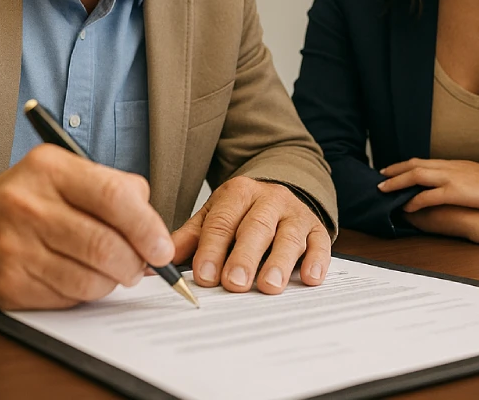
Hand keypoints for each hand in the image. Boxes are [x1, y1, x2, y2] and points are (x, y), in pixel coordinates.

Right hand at [0, 145, 173, 309]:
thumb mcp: (63, 173)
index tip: (161, 247)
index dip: (148, 227)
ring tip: (111, 271)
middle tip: (142, 265)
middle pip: (105, 245)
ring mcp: (13, 246)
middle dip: (135, 263)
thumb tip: (153, 229)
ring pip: (90, 278)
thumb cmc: (26, 199)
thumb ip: (113, 188)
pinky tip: (78, 276)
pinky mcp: (7, 283)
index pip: (114, 197)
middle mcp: (27, 205)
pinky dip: (84, 293)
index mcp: (49, 168)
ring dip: (112, 281)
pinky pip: (68, 297)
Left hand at [171, 176, 330, 294]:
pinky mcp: (317, 228)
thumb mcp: (214, 217)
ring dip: (279, 262)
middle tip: (234, 283)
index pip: (222, 222)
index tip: (204, 275)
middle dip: (244, 257)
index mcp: (238, 194)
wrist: (279, 194)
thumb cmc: (242, 214)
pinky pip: (320, 243)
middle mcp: (269, 199)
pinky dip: (317, 261)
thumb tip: (159, 261)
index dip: (212, 249)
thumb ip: (190, 239)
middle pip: (256, 228)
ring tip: (269, 285)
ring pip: (288, 236)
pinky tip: (310, 278)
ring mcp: (295, 213)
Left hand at [378, 158, 478, 213]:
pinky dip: (414, 200)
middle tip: (379, 177)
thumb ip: (460, 179)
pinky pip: (429, 196)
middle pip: (414, 165)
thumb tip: (451, 185)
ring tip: (383, 189)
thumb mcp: (475, 177)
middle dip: (394, 170)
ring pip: (416, 176)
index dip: (404, 165)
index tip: (391, 169)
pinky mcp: (456, 192)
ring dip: (397, 183)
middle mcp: (449, 167)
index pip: (422, 161)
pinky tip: (405, 206)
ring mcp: (451, 178)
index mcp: (453, 164)